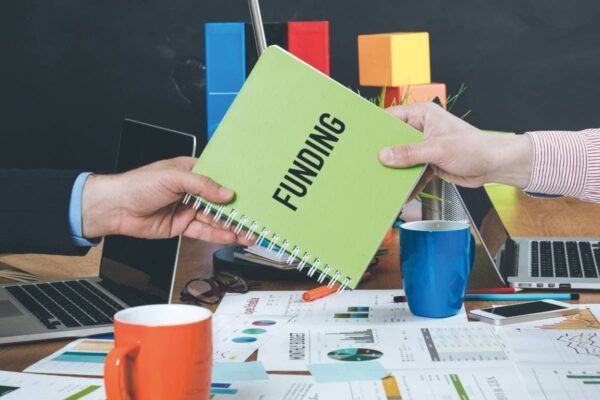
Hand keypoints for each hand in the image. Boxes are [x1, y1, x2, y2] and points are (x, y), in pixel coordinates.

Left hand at [81, 157, 251, 243]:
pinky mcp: (182, 226)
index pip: (219, 178)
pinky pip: (204, 231)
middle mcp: (191, 190)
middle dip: (238, 210)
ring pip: (215, 219)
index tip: (252, 193)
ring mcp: (187, 208)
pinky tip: (231, 236)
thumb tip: (225, 192)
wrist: (115, 208)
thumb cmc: (137, 184)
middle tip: (256, 217)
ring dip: (232, 226)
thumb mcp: (173, 177)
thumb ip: (202, 185)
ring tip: (249, 231)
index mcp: (191, 171)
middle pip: (220, 201)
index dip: (236, 186)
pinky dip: (218, 235)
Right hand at [378, 103, 533, 188]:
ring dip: (396, 171)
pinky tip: (402, 193)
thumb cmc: (475, 147)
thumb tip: (385, 155)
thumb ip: (410, 153)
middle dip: (385, 155)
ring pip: (402, 158)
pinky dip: (409, 183)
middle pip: (394, 141)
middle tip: (370, 164)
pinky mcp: (429, 162)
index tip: (363, 141)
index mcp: (422, 114)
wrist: (494, 165)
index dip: (377, 129)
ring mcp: (425, 146)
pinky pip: (413, 172)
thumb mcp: (438, 149)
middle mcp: (421, 128)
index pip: (392, 118)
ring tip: (383, 181)